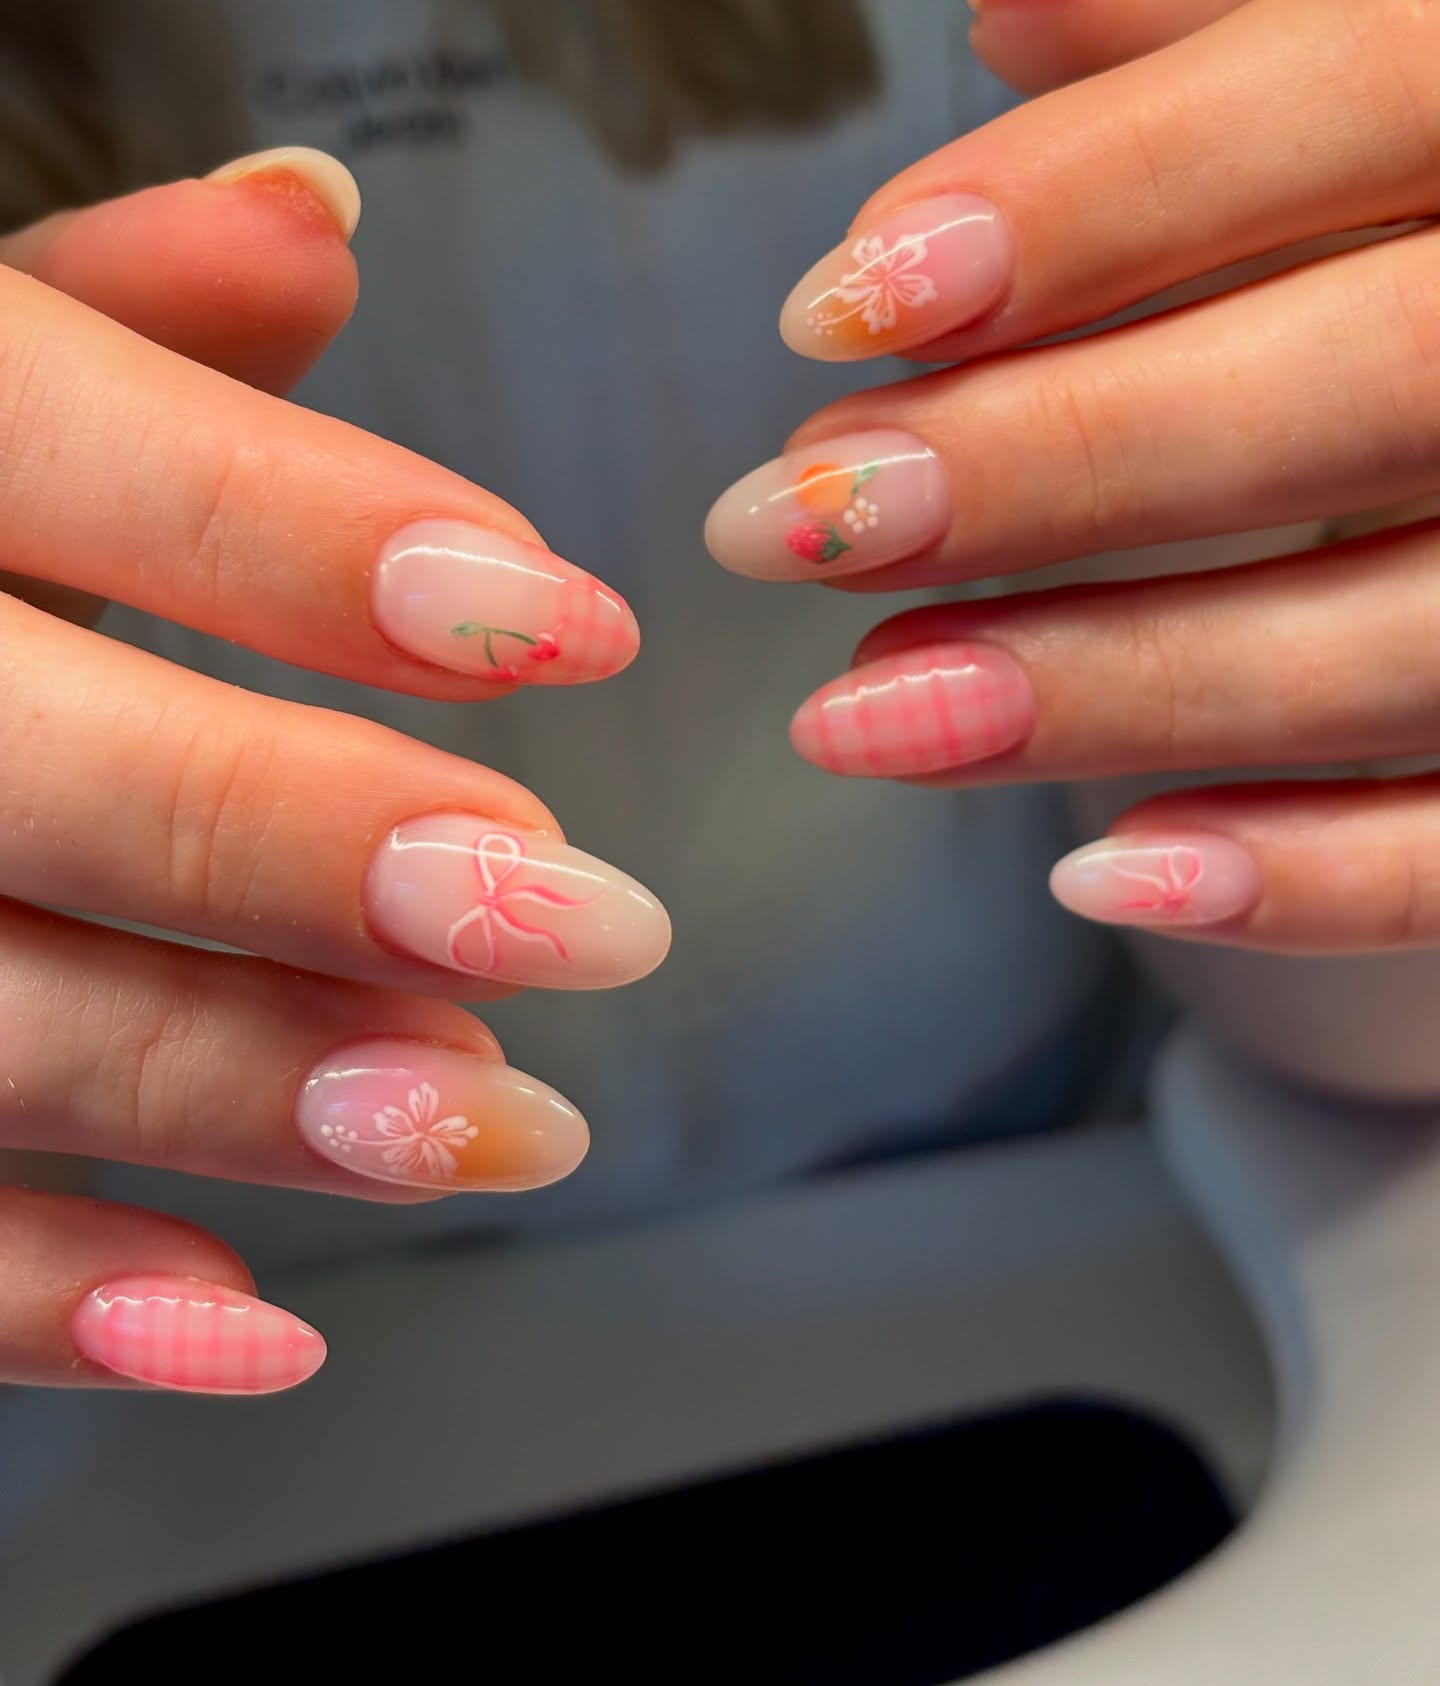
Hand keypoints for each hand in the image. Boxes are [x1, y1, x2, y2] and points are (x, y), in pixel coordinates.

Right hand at [0, 150, 668, 1394]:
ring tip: (492, 1126)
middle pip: (61, 774)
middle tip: (584, 922)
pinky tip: (256, 1328)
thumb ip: (113, 322)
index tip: (568, 626)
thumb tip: (311, 228)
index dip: (328, 548)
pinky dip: (56, 1303)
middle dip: (333, 855)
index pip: (83, 444)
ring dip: (256, 1092)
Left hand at [707, 0, 1439, 957]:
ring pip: (1401, 640)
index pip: (1351, 92)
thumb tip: (1009, 15)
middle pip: (1362, 387)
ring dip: (1109, 689)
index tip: (835, 309)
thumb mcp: (1393, 71)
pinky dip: (1300, 879)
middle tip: (794, 527)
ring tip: (864, 715)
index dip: (1091, 205)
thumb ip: (1224, 35)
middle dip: (1053, 465)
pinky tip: (1095, 879)